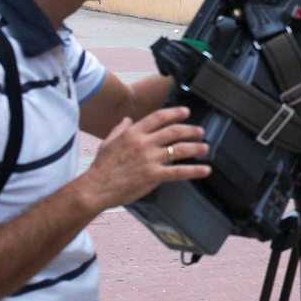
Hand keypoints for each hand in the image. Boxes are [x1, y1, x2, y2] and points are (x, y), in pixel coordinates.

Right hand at [76, 106, 209, 211]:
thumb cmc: (101, 167)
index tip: (186, 112)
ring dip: (196, 148)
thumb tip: (127, 119)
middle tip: (200, 132)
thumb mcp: (108, 142)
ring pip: (180, 149)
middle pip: (174, 131)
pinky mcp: (154, 175)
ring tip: (205, 147)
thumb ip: (120, 129)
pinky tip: (204, 170)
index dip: (175, 113)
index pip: (159, 117)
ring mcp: (150, 159)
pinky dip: (194, 170)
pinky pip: (179, 171)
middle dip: (191, 130)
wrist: (96, 188)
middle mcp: (144, 143)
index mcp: (133, 133)